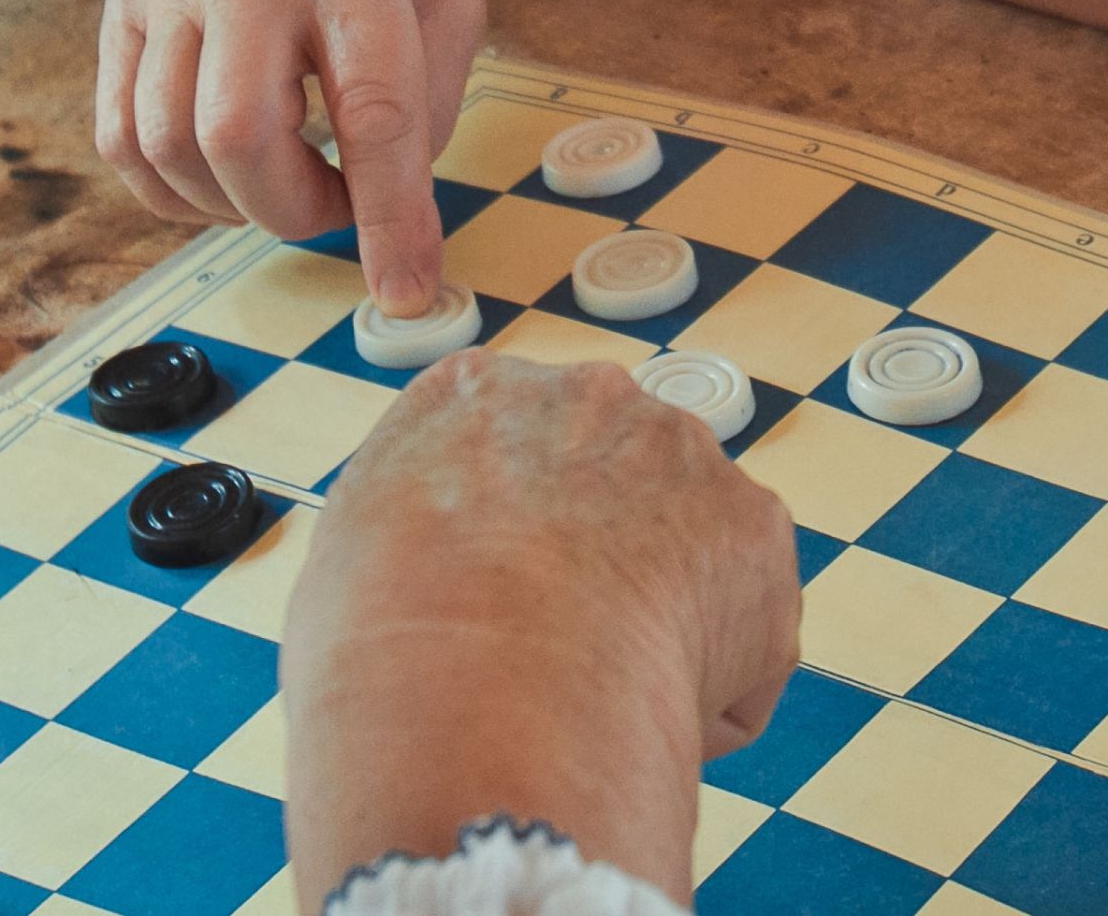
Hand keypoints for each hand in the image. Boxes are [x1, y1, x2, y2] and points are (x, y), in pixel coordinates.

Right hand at [98, 0, 484, 316]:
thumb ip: (429, 95)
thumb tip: (387, 207)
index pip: (372, 110)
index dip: (390, 218)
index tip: (405, 293)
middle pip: (238, 135)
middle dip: (292, 213)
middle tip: (336, 208)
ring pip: (165, 142)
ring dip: (228, 204)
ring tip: (282, 181)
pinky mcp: (124, 0)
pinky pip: (120, 130)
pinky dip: (165, 185)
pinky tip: (218, 174)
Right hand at [285, 355, 802, 901]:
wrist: (481, 691)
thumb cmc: (388, 643)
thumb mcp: (350, 554)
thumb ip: (406, 532)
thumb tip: (423, 579)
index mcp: (474, 392)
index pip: (508, 447)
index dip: (511, 530)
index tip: (503, 592)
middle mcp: (589, 395)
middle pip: (609, 479)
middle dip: (599, 556)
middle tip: (561, 649)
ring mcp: (682, 452)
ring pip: (683, 550)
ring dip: (662, 614)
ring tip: (606, 690)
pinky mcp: (757, 528)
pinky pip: (743, 631)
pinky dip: (713, 687)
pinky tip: (652, 714)